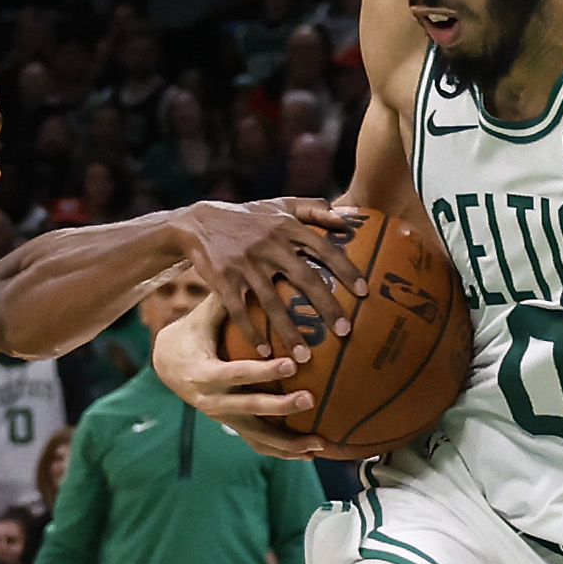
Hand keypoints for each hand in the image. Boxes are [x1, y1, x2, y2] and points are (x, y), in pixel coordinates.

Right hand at [154, 297, 326, 456]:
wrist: (167, 364)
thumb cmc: (193, 332)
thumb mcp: (203, 316)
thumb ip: (228, 299)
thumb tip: (257, 269)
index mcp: (204, 374)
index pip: (237, 374)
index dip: (264, 372)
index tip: (292, 364)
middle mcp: (212, 402)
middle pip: (249, 410)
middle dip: (280, 409)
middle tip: (310, 400)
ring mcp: (223, 419)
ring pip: (257, 437)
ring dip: (289, 444)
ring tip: (320, 444)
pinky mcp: (233, 426)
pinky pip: (260, 444)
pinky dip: (285, 451)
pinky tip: (313, 453)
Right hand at [170, 197, 363, 358]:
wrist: (197, 223)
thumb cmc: (248, 217)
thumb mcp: (280, 205)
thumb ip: (314, 209)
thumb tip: (349, 218)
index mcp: (286, 228)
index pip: (323, 248)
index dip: (346, 269)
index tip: (364, 292)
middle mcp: (269, 245)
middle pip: (304, 278)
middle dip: (327, 306)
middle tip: (346, 332)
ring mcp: (245, 264)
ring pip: (272, 302)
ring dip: (289, 332)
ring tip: (305, 358)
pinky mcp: (223, 280)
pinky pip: (240, 311)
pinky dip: (253, 334)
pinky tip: (266, 355)